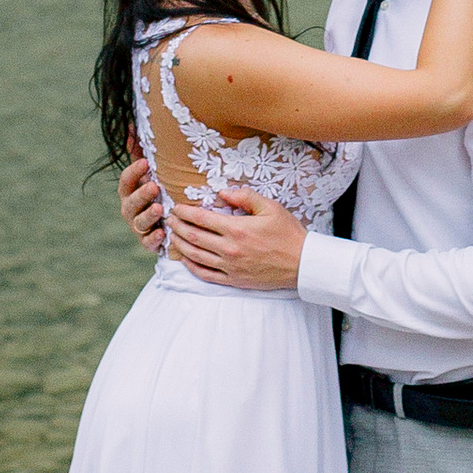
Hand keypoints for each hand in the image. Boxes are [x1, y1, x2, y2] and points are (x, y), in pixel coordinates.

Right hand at [118, 153, 164, 256]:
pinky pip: (149, 242)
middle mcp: (130, 209)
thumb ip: (140, 152)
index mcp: (130, 191)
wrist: (168, 222)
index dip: (133, 172)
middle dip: (141, 195)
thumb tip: (132, 125)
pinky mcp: (149, 242)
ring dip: (149, 215)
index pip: (126, 181)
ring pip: (140, 223)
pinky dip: (154, 239)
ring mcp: (139, 227)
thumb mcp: (150, 172)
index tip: (145, 163)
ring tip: (160, 209)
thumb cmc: (158, 191)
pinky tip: (163, 232)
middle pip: (131, 203)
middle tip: (154, 186)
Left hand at [169, 187, 306, 291]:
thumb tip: (222, 192)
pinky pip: (205, 274)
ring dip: (180, 244)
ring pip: (195, 256)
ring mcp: (230, 267)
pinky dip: (191, 266)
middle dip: (178, 226)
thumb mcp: (271, 207)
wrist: (302, 264)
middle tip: (169, 219)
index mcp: (237, 229)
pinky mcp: (233, 280)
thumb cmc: (288, 233)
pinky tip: (186, 259)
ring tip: (172, 236)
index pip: (201, 218)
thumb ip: (245, 197)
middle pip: (193, 237)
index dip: (185, 212)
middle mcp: (229, 249)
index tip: (177, 207)